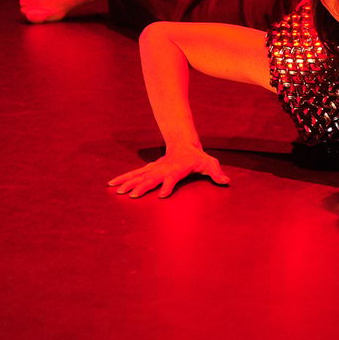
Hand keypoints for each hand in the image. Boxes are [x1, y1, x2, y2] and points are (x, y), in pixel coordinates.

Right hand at [108, 146, 229, 198]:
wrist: (183, 144)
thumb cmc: (197, 158)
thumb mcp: (209, 163)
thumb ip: (216, 172)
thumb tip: (226, 181)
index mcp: (177, 169)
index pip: (173, 178)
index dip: (168, 185)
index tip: (163, 195)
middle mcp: (163, 169)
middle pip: (151, 178)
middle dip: (141, 187)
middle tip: (130, 195)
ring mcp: (154, 169)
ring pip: (139, 176)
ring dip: (127, 183)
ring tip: (116, 191)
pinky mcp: (149, 169)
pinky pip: (134, 174)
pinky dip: (123, 178)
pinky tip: (112, 185)